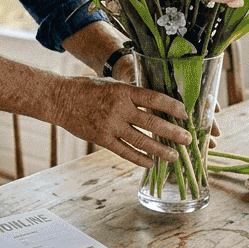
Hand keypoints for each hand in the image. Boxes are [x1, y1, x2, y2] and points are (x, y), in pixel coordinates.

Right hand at [51, 76, 190, 167]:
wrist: (60, 99)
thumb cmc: (88, 88)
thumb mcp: (112, 84)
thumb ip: (132, 93)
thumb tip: (156, 102)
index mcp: (124, 91)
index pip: (154, 98)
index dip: (172, 107)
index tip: (185, 113)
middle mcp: (119, 109)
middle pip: (152, 122)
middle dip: (173, 132)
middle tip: (188, 139)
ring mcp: (110, 125)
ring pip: (141, 141)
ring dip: (160, 150)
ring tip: (175, 156)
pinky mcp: (102, 139)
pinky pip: (124, 152)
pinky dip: (139, 159)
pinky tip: (151, 163)